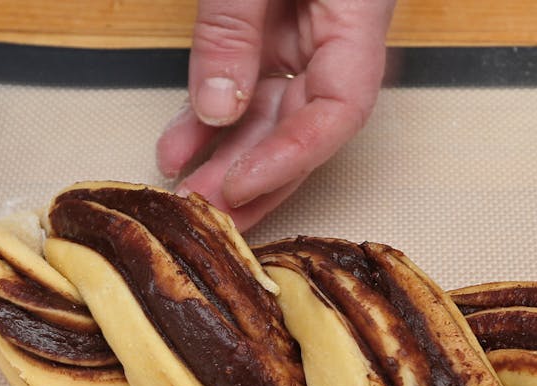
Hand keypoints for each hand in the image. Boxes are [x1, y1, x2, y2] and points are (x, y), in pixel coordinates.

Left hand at [157, 0, 395, 230]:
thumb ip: (233, 28)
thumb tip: (216, 105)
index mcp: (357, 15)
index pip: (341, 110)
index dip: (291, 158)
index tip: (240, 187)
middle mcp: (338, 36)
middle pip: (302, 126)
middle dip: (251, 177)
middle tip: (205, 214)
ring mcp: (306, 35)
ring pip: (269, 114)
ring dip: (224, 157)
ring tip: (184, 192)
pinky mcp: (274, 29)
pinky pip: (246, 83)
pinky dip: (209, 117)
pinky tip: (179, 146)